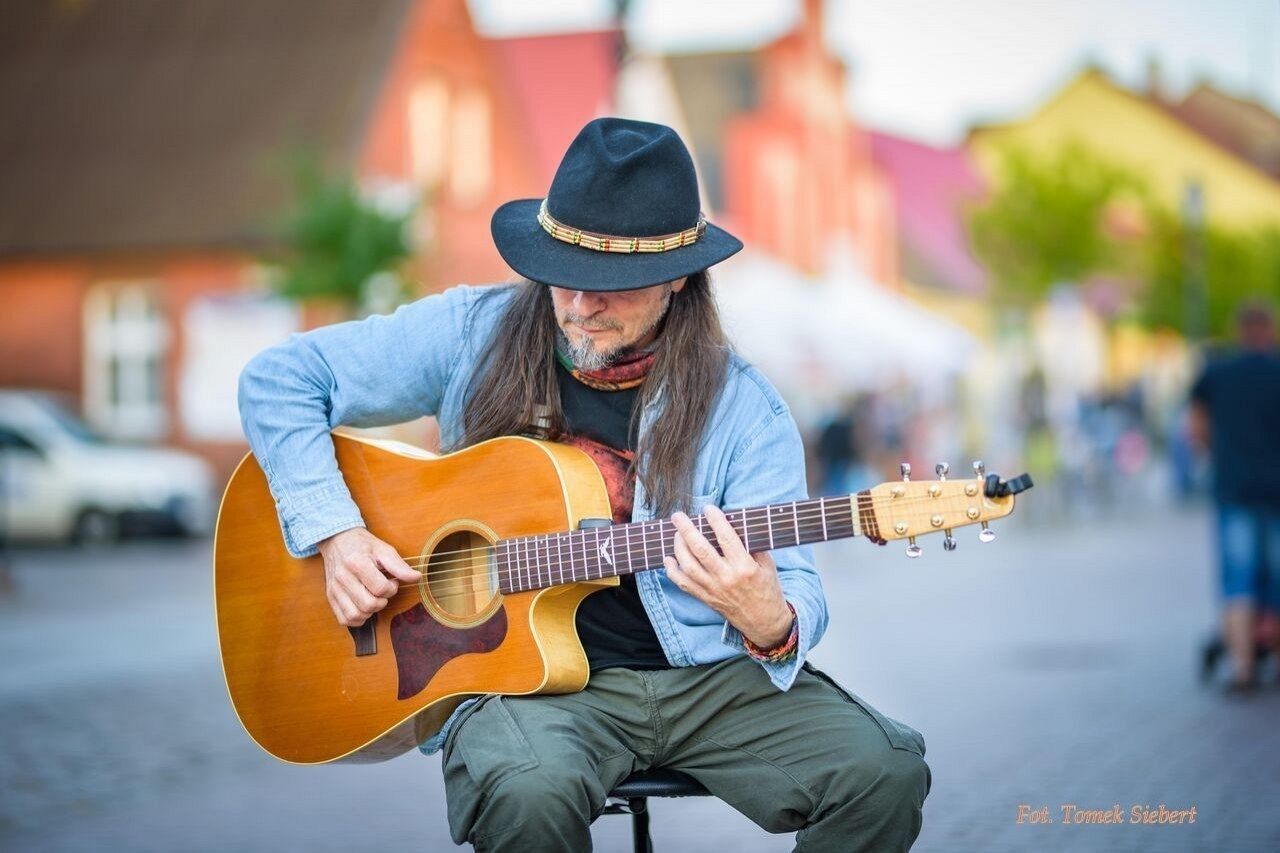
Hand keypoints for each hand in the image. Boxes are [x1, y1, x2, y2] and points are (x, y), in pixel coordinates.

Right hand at [316, 528, 421, 626]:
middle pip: (368, 604)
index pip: (380, 588)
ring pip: (355, 615)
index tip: (392, 581)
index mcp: (356, 562)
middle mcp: (342, 577)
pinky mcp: (330, 596)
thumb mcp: (384, 549)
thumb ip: (399, 566)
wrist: (338, 540)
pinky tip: (363, 607)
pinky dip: (357, 618)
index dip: (392, 588)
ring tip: (373, 599)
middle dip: (382, 601)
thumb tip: (417, 577)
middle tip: (383, 591)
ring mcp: (334, 588)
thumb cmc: (363, 545)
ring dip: (370, 612)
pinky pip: (344, 619)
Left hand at [663, 505, 793, 648]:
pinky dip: (673, 571)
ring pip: (689, 566)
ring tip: (676, 534)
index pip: (726, 538)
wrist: (764, 622)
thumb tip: (735, 524)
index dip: (715, 520)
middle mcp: (726, 578)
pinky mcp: (706, 598)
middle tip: (678, 516)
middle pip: (701, 550)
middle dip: (686, 530)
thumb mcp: (768, 565)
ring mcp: (714, 590)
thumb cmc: (767, 590)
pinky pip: (684, 584)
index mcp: (745, 567)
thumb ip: (752, 545)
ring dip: (679, 547)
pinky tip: (669, 559)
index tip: (708, 508)